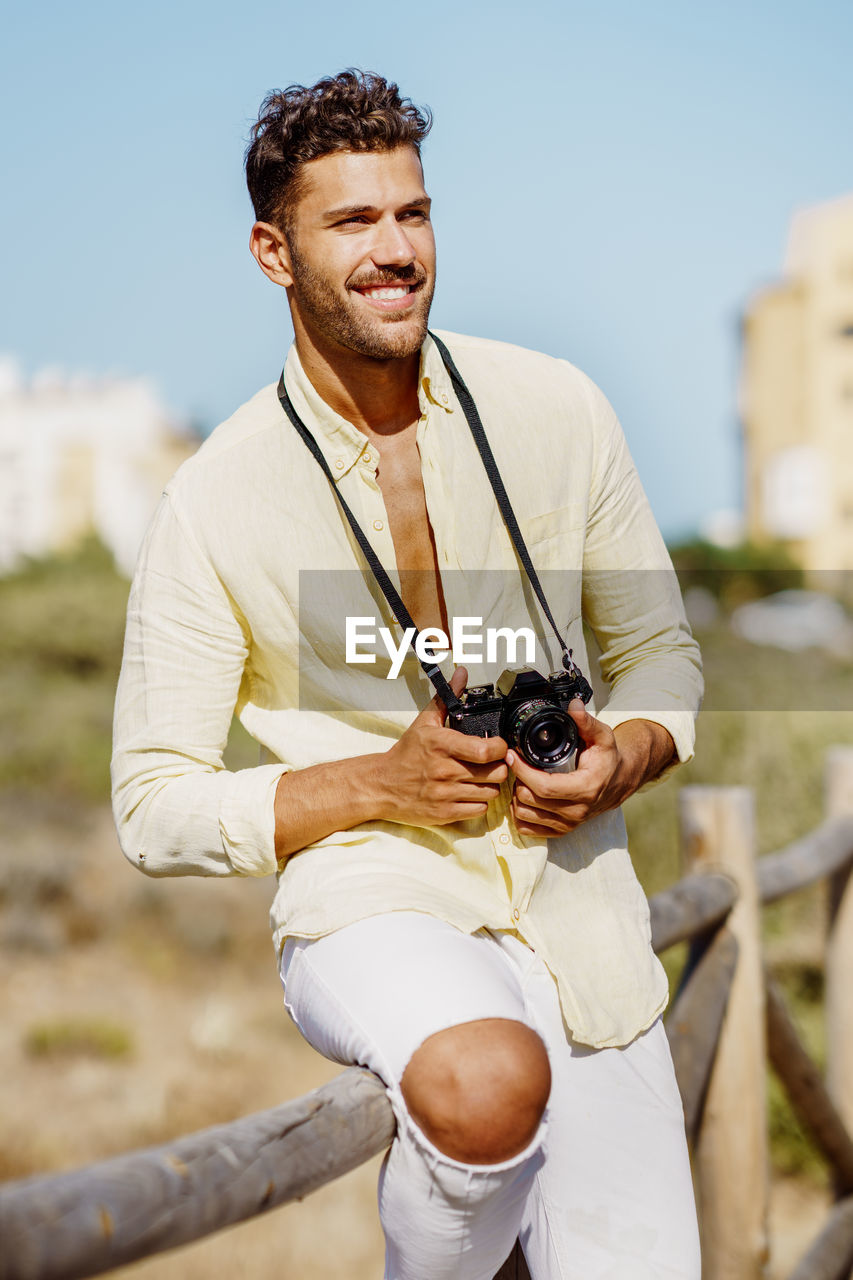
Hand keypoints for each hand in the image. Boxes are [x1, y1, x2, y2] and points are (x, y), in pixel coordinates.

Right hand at [375, 667, 508, 826]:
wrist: (381, 785)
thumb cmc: (406, 754)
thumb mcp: (424, 723)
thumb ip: (447, 698)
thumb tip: (462, 673)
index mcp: (441, 744)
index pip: (486, 750)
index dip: (501, 748)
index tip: (499, 746)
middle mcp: (444, 770)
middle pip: (495, 772)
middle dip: (499, 767)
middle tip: (492, 763)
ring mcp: (445, 794)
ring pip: (491, 793)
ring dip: (490, 785)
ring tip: (480, 777)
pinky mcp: (445, 814)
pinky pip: (480, 810)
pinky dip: (480, 803)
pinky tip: (470, 793)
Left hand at [507, 700, 674, 838]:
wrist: (619, 781)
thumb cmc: (607, 759)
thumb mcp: (602, 736)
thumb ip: (586, 721)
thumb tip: (574, 706)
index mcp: (586, 788)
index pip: (544, 787)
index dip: (522, 771)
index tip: (512, 756)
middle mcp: (577, 810)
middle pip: (530, 801)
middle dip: (518, 780)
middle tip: (517, 765)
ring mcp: (569, 823)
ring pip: (526, 816)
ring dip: (517, 797)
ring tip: (521, 779)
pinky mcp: (562, 831)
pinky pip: (530, 830)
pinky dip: (520, 815)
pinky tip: (523, 798)